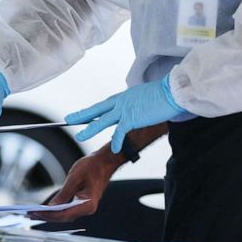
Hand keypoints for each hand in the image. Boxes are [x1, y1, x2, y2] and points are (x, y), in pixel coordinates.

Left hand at [30, 146, 123, 222]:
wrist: (105, 162)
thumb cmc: (92, 167)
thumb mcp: (74, 178)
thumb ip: (63, 194)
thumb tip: (51, 207)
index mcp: (88, 204)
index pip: (65, 214)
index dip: (49, 215)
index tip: (36, 213)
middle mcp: (88, 209)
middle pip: (64, 218)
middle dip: (47, 217)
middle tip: (30, 215)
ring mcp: (86, 207)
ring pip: (65, 216)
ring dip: (50, 215)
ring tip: (34, 214)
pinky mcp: (83, 204)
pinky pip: (68, 210)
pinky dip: (56, 210)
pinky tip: (47, 209)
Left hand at [67, 75, 183, 153]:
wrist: (172, 92)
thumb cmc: (163, 94)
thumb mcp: (143, 97)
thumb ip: (135, 104)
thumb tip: (135, 109)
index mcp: (123, 97)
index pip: (104, 105)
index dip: (91, 110)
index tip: (81, 114)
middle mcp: (121, 101)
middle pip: (96, 109)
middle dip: (81, 115)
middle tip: (68, 119)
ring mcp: (125, 109)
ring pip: (102, 120)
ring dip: (89, 129)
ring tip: (79, 136)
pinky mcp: (132, 117)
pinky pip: (120, 131)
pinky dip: (117, 141)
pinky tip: (114, 148)